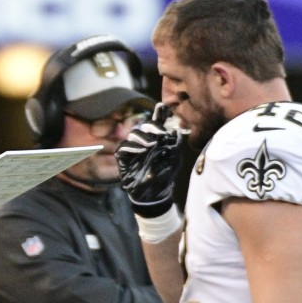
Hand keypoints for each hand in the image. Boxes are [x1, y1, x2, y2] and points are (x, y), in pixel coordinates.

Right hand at [116, 102, 183, 216]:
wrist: (153, 195)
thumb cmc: (165, 177)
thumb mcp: (175, 160)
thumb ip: (176, 145)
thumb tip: (177, 130)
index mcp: (158, 140)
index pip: (158, 123)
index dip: (160, 114)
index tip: (163, 107)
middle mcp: (145, 141)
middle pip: (145, 126)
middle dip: (153, 126)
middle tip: (161, 133)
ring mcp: (133, 149)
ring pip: (134, 134)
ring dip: (143, 137)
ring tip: (151, 145)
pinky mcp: (124, 158)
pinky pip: (123, 147)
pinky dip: (131, 147)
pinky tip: (140, 150)